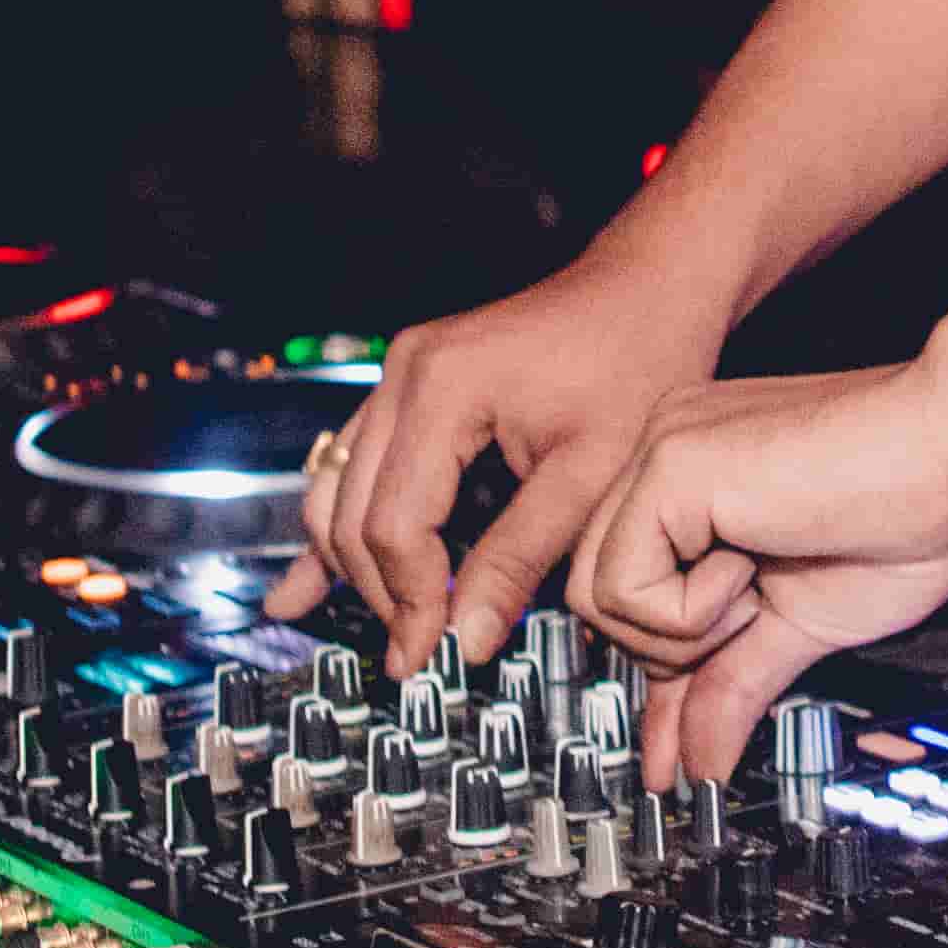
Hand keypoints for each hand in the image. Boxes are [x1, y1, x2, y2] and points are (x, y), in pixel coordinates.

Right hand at [262, 241, 736, 675]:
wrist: (648, 289)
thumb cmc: (637, 365)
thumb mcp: (590, 474)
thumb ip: (519, 559)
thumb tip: (467, 642)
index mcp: (443, 388)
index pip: (394, 524)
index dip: (410, 601)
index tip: (433, 658)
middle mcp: (404, 373)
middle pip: (352, 513)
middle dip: (383, 593)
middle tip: (417, 658)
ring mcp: (399, 373)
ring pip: (339, 492)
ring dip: (357, 567)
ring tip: (386, 632)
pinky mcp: (410, 384)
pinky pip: (354, 464)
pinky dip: (339, 527)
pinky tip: (298, 589)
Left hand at [566, 356, 947, 787]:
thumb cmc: (905, 517)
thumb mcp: (799, 624)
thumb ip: (735, 683)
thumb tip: (701, 762)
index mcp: (694, 482)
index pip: (629, 591)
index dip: (658, 666)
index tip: (676, 747)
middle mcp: (665, 456)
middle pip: (595, 599)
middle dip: (667, 650)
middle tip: (745, 625)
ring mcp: (661, 452)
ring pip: (595, 597)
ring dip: (682, 629)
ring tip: (756, 589)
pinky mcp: (670, 464)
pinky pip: (625, 585)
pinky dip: (691, 608)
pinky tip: (753, 566)